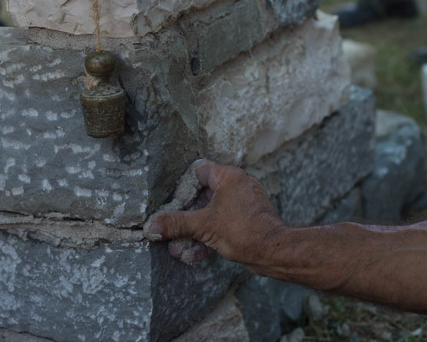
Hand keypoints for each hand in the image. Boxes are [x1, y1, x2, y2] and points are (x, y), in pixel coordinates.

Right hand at [146, 160, 286, 267]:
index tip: (177, 205)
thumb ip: (176, 224)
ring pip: (210, 214)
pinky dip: (207, 238)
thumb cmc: (244, 231)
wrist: (275, 252)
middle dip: (184, 217)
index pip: (198, 170)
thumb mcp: (204, 226)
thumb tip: (152, 226)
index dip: (183, 187)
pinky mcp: (245, 221)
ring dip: (193, 232)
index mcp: (228, 177)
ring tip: (178, 249)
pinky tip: (193, 255)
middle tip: (171, 230)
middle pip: (201, 195)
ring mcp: (242, 204)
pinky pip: (220, 225)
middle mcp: (236, 186)